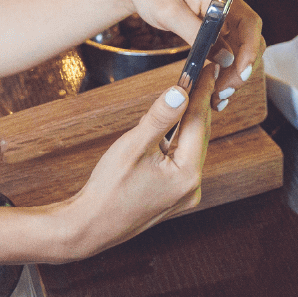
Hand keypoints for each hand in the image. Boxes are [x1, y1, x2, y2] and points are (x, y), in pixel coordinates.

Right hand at [55, 78, 210, 257]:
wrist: (89, 227)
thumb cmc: (107, 189)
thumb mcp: (132, 147)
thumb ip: (159, 118)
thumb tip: (180, 92)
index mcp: (187, 175)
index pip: (199, 123)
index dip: (202, 93)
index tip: (208, 69)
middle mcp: (192, 187)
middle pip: (198, 136)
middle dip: (197, 105)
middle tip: (200, 75)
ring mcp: (185, 195)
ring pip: (190, 148)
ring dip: (186, 123)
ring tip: (186, 94)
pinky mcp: (174, 198)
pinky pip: (181, 162)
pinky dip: (177, 142)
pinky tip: (170, 128)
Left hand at [110, 0, 264, 110]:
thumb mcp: (169, 12)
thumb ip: (197, 34)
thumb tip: (225, 58)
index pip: (249, 23)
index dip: (250, 49)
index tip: (242, 72)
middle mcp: (228, 5)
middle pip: (249, 40)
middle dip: (242, 68)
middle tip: (224, 92)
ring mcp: (222, 17)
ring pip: (240, 49)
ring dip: (234, 73)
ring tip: (218, 95)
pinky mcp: (214, 28)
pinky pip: (227, 50)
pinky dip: (224, 69)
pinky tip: (215, 86)